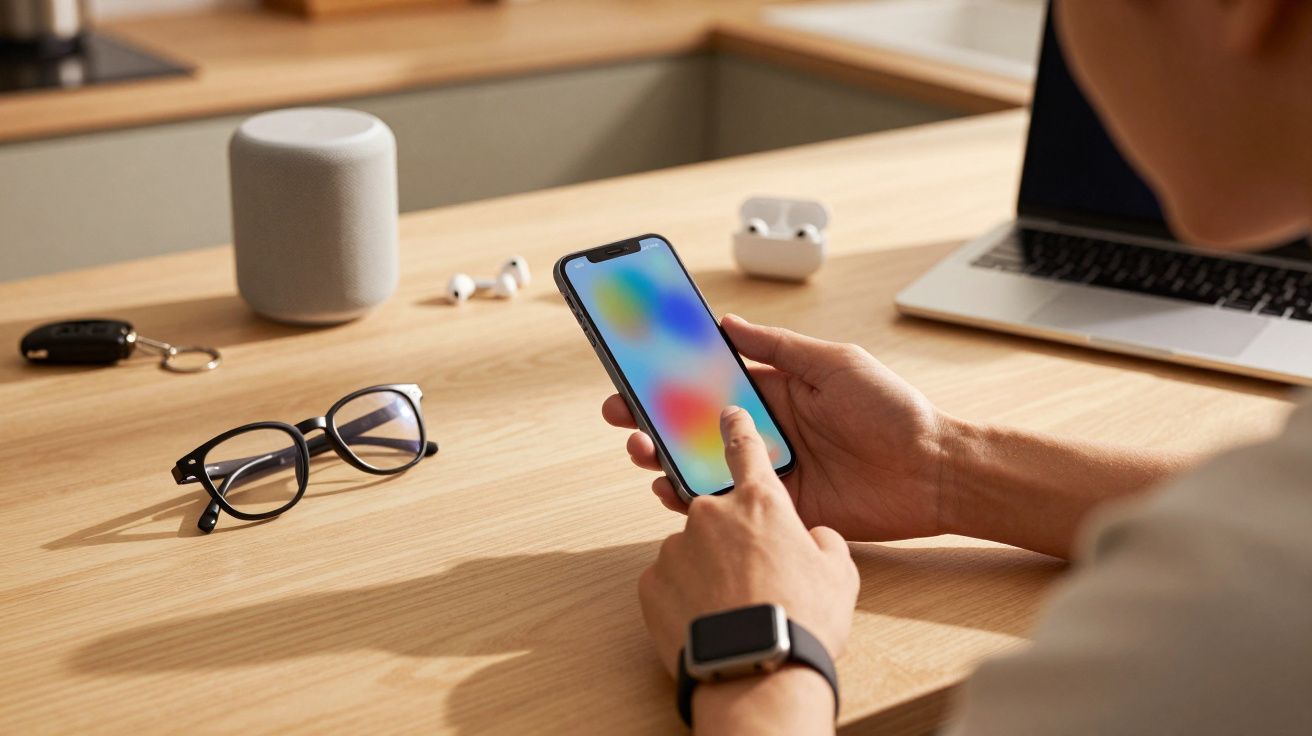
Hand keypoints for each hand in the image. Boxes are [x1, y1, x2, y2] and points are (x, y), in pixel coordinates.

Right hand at [604, 314, 949, 541]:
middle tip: (621, 412)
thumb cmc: (892, 410)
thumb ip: (779, 348)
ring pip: (702, 463)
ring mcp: (768, 470)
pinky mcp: (777, 508)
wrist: (932, 472)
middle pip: (695, 423)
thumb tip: (727, 323)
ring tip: (641, 448)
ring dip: (664, 455)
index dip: (672, 374)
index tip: (636, 366)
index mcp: (776, 390)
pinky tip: (669, 488)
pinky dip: (692, 497)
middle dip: (652, 416)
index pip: (711, 379)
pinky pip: (726, 503)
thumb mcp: (834, 363)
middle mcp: (765, 430)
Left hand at [638, 406, 859, 679]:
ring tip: (735, 611)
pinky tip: (709, 623)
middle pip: (716, 513)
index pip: (745, 448)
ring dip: (708, 572)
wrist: (757, 672)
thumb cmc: (803, 620)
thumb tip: (814, 536)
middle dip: (732, 540)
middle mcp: (710, 513)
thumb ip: (825, 541)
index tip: (726, 413)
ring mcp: (675, 547)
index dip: (737, 428)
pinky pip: (669, 582)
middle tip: (754, 579)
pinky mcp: (651, 583)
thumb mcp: (839, 575)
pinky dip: (686, 598)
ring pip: (692, 551)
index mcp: (759, 502)